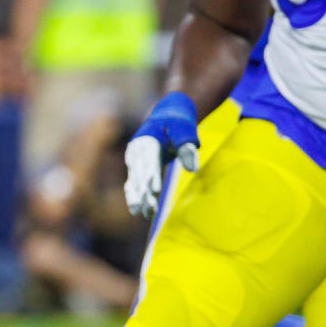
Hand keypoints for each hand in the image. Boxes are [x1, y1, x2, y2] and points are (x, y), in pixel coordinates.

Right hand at [124, 92, 198, 217]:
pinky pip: (133, 181)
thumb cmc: (178, 122)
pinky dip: (134, 194)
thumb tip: (192, 169)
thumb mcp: (185, 130)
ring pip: (135, 179)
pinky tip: (136, 209)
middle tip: (147, 209)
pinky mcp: (137, 165)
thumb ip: (187, 147)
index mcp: (147, 140)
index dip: (152, 176)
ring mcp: (134, 158)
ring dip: (138, 196)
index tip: (155, 191)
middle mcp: (137, 150)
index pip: (150, 161)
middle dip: (143, 192)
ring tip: (140, 213)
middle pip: (140, 174)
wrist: (167, 113)